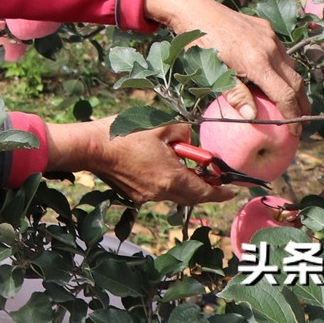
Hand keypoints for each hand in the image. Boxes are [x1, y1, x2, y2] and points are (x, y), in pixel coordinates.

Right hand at [47, 118, 232, 205]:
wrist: (91, 147)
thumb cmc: (125, 134)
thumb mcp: (160, 125)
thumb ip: (183, 133)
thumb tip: (189, 141)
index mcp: (172, 178)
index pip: (206, 192)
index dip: (222, 192)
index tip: (232, 190)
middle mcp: (161, 192)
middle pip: (192, 197)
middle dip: (204, 187)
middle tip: (211, 176)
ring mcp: (146, 196)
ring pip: (174, 194)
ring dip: (182, 182)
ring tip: (179, 163)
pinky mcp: (135, 195)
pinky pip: (158, 191)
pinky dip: (164, 181)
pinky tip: (155, 163)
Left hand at [145, 0, 309, 120]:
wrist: (196, 10)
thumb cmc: (201, 45)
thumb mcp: (213, 72)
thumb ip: (235, 94)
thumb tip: (253, 116)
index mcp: (257, 62)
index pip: (285, 95)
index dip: (293, 115)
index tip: (295, 132)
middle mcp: (270, 48)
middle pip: (296, 82)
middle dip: (302, 105)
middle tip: (301, 123)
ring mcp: (270, 36)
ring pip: (292, 67)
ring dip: (295, 87)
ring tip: (294, 104)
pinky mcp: (267, 28)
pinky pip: (283, 53)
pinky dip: (285, 69)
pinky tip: (278, 78)